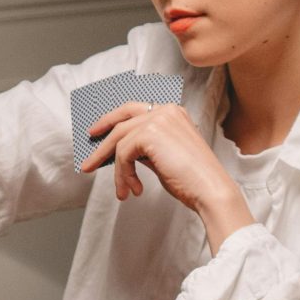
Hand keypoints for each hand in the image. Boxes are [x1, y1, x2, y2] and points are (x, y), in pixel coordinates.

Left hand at [80, 101, 251, 245]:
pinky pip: (123, 153)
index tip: (98, 133)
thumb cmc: (192, 179)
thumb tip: (121, 152)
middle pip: (122, 117)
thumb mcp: (163, 158)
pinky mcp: (150, 133)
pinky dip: (123, 174)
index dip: (113, 120)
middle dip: (102, 134)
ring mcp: (158, 119)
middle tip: (89, 156)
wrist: (210, 190)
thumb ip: (144, 149)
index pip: (134, 110)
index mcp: (172, 112)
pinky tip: (132, 189)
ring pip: (120, 139)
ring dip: (116, 169)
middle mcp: (165, 110)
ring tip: (120, 190)